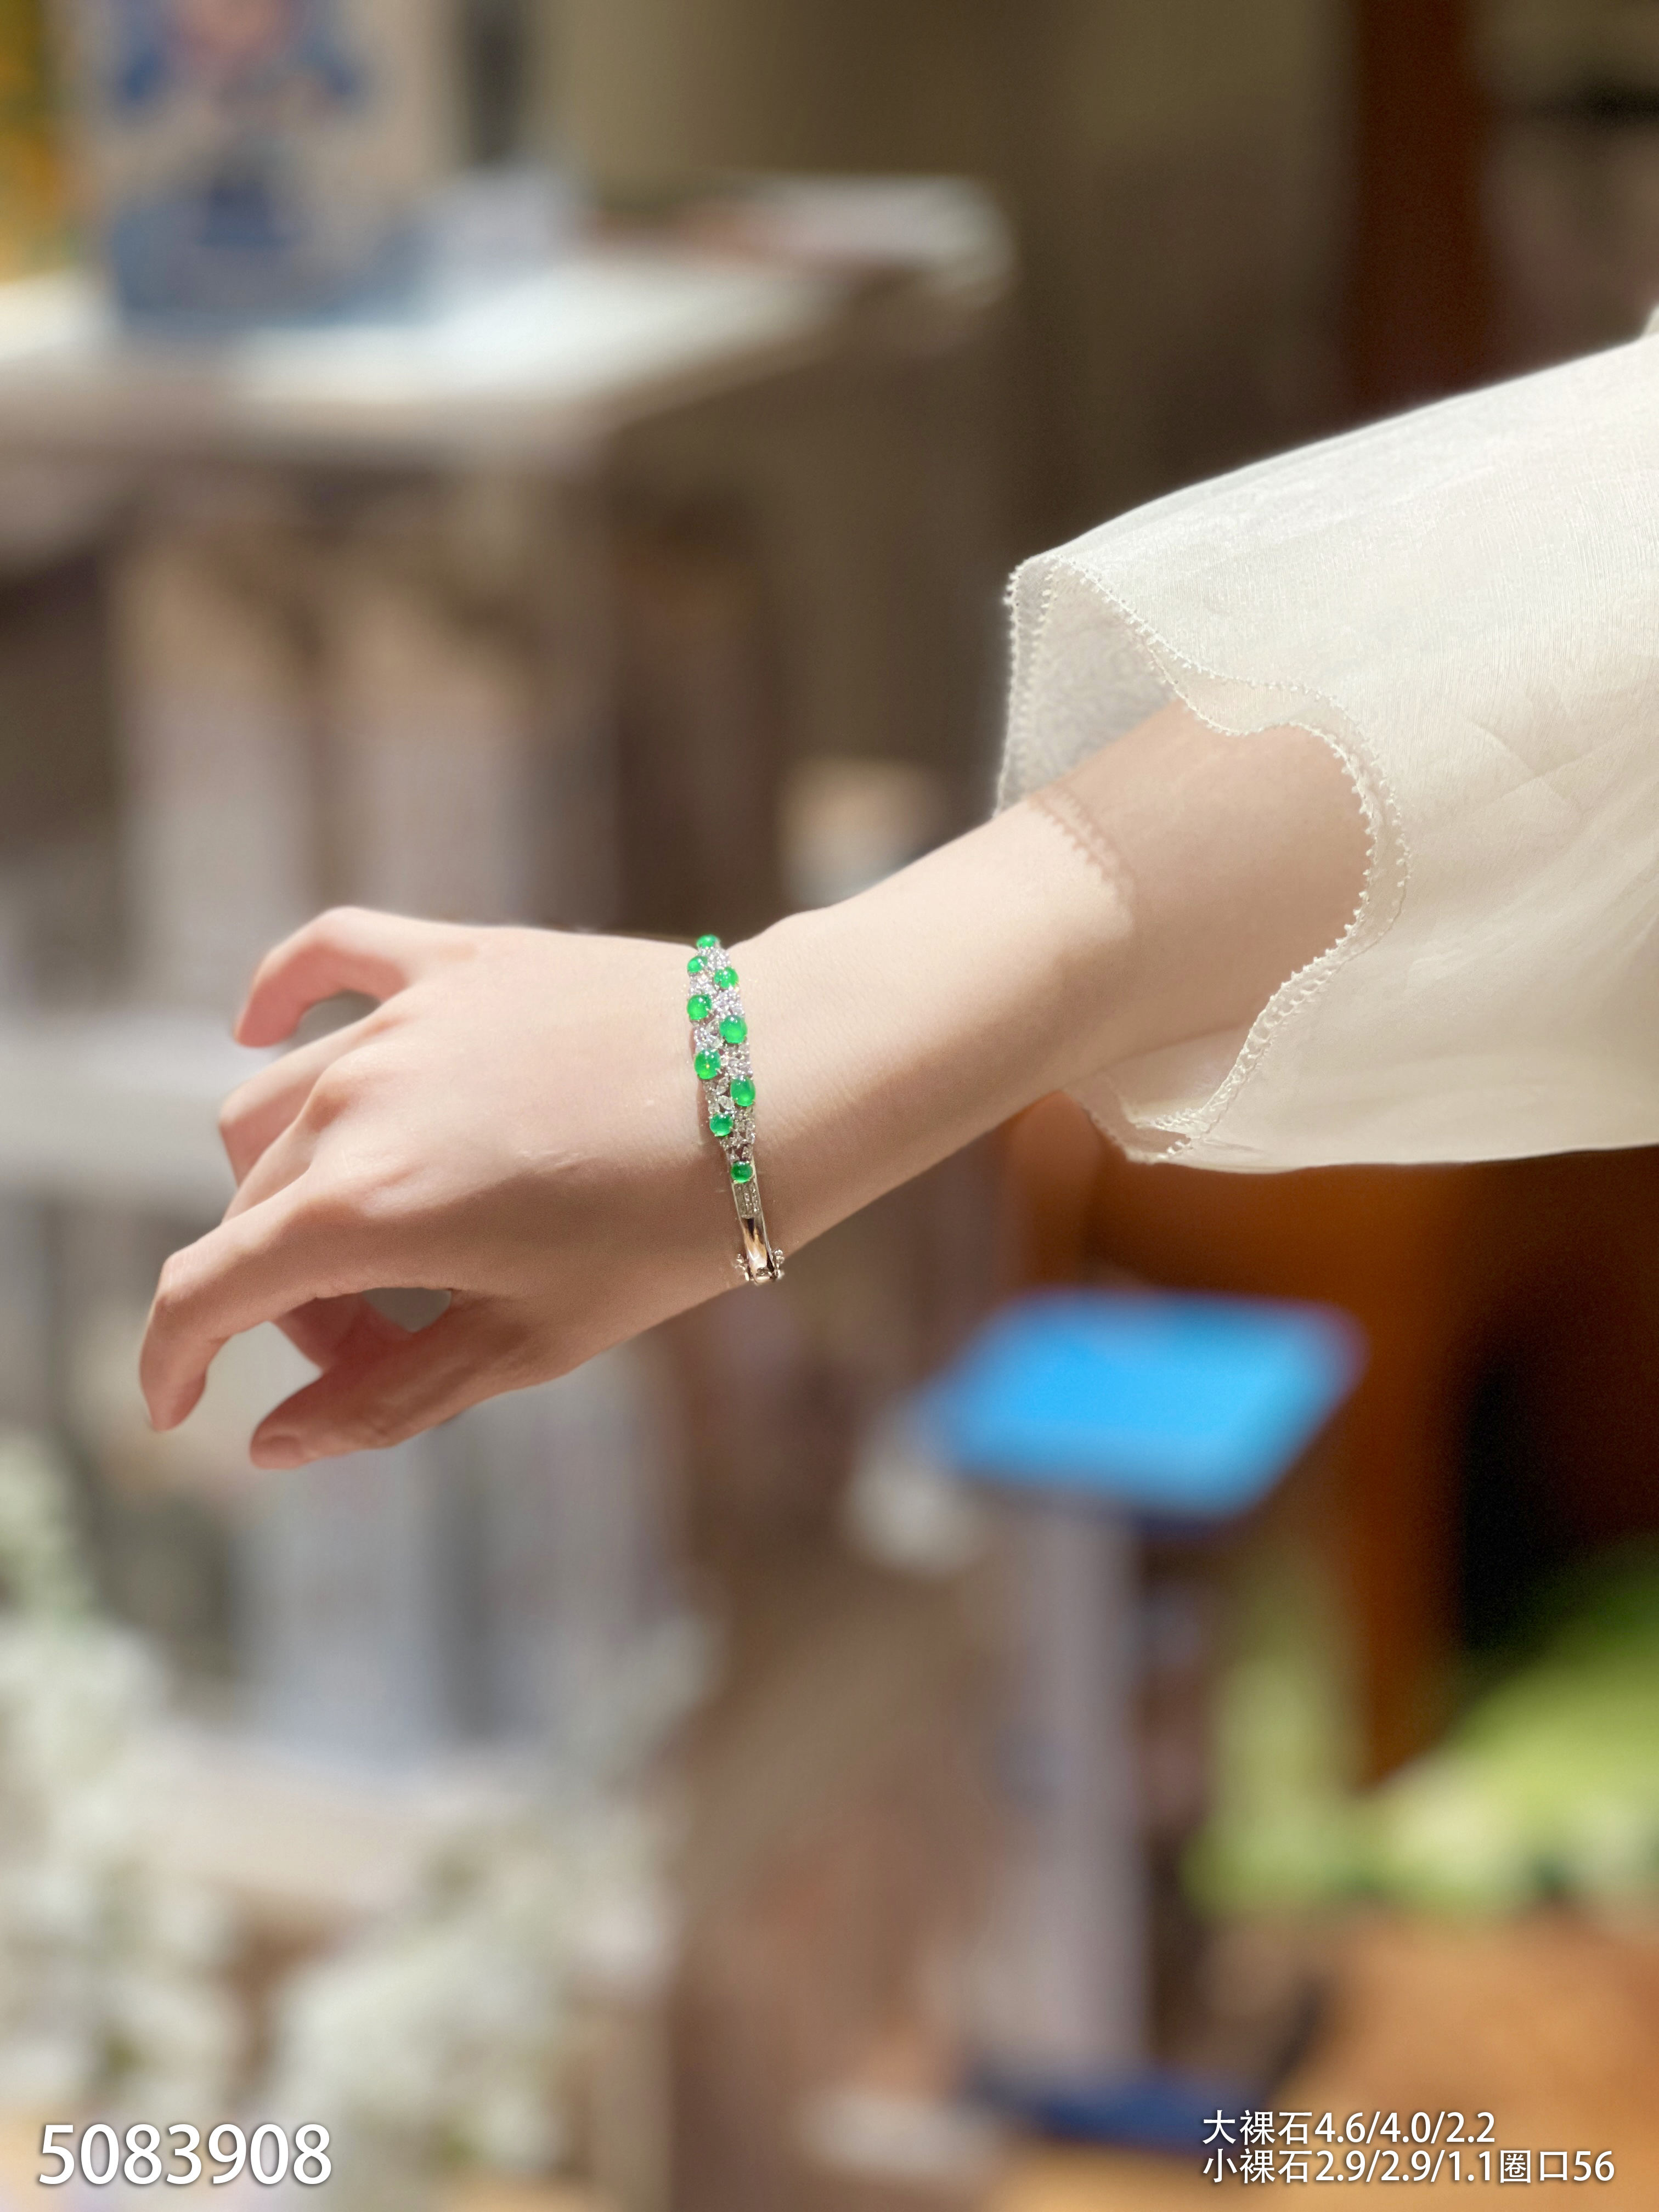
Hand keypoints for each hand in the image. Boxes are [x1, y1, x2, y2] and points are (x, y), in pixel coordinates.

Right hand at [138, 704, 1363, 1467]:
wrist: (788, 1084)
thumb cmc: (678, 1226)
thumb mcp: (533, 1338)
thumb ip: (389, 1395)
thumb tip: (272, 1446)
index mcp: (365, 1208)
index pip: (203, 1294)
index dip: (170, 1363)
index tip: (180, 1408)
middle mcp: (356, 1102)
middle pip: (257, 1215)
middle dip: (294, 1302)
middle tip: (385, 1345)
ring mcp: (401, 1020)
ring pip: (277, 1109)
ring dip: (294, 1190)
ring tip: (386, 1243)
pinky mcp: (456, 960)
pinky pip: (329, 955)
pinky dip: (278, 996)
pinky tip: (261, 1025)